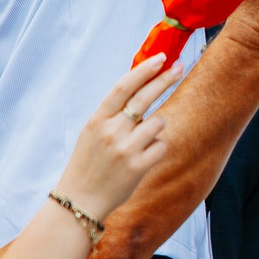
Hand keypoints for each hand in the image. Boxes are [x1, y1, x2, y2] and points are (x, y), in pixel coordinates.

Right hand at [53, 57, 179, 228]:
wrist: (79, 199)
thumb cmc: (88, 163)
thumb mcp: (92, 132)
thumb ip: (112, 113)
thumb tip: (139, 88)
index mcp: (97, 120)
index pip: (124, 86)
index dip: (144, 70)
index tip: (160, 58)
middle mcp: (111, 131)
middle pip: (145, 97)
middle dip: (165, 79)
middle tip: (179, 66)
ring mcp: (125, 149)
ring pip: (158, 122)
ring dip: (156, 128)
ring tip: (141, 142)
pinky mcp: (138, 167)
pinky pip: (161, 145)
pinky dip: (157, 149)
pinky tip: (143, 159)